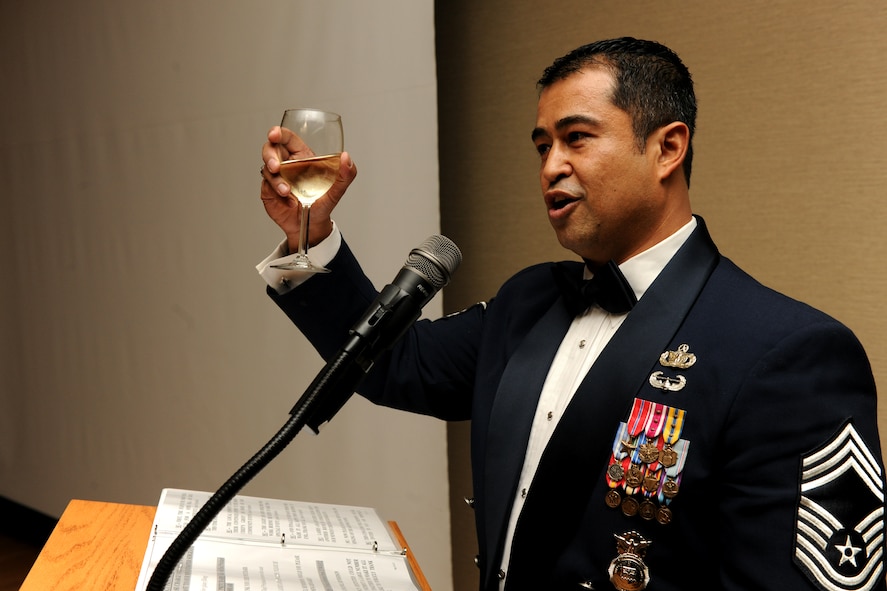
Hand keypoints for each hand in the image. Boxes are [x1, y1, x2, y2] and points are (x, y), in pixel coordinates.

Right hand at [259, 125, 357, 252]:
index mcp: (302, 157)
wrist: (310, 227)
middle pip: (270, 149)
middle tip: (276, 166)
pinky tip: (287, 199)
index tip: (274, 134)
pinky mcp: (269, 190)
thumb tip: (346, 157)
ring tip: (286, 191)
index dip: (278, 133)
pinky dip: (275, 191)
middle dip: (270, 155)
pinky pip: (266, 185)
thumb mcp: (337, 191)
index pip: (287, 138)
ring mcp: (277, 176)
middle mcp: (287, 164)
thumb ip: (346, 175)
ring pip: (266, 168)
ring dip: (275, 179)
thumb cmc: (322, 206)